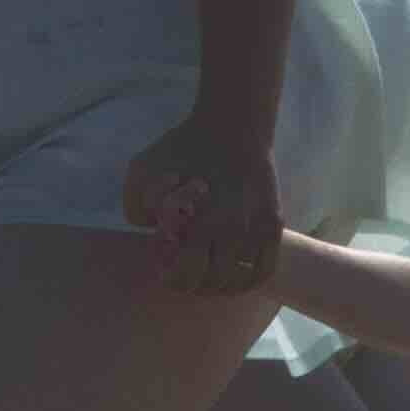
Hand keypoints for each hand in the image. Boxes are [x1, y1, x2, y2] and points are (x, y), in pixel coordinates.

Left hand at [123, 115, 279, 296]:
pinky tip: (233, 275)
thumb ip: (137, 206)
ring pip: (238, 282)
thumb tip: (155, 236)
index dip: (172, 277)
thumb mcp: (142, 169)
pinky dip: (247, 281)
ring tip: (206, 274)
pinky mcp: (273, 224)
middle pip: (212, 282)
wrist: (232, 126)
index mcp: (201, 221)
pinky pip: (264, 270)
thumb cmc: (183, 147)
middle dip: (192, 282)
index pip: (187, 275)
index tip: (164, 268)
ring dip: (218, 284)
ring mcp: (257, 230)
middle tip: (183, 272)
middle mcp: (234, 231)